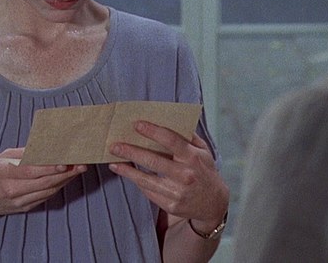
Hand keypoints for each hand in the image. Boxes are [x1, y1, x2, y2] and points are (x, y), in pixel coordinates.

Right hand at [0, 148, 86, 221]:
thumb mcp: (3, 157)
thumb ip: (25, 153)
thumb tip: (47, 146)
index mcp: (4, 171)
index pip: (31, 170)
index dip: (49, 167)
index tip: (65, 162)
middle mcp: (11, 188)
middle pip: (43, 181)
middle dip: (65, 173)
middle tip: (81, 164)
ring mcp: (18, 201)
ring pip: (47, 190)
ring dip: (65, 180)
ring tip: (78, 170)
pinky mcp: (24, 208)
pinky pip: (45, 197)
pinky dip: (57, 187)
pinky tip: (66, 179)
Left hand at [108, 122, 228, 230]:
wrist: (213, 203)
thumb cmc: (205, 171)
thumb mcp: (203, 151)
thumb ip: (187, 137)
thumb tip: (167, 121)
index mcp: (193, 157)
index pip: (171, 140)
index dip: (152, 131)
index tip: (137, 124)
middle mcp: (185, 175)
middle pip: (153, 161)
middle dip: (131, 151)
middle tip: (115, 145)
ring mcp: (177, 192)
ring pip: (145, 179)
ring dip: (127, 170)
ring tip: (114, 162)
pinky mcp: (170, 205)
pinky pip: (148, 191)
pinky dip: (136, 181)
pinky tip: (127, 173)